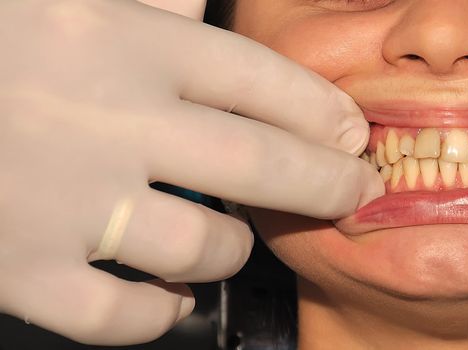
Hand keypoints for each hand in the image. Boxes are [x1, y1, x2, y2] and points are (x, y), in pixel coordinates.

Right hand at [0, 0, 381, 344]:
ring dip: (231, 247)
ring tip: (234, 241)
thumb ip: (143, 2)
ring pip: (201, 243)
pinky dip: (157, 313)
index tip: (352, 133)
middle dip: (326, 184)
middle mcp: (109, 119)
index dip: (322, 110)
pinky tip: (170, 298)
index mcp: (121, 39)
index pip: (262, 78)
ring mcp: (64, 201)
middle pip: (263, 162)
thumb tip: (201, 10)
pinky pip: (117, 315)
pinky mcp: (14, 269)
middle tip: (354, 193)